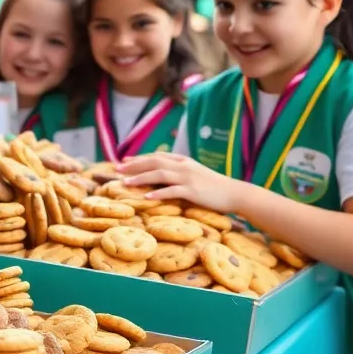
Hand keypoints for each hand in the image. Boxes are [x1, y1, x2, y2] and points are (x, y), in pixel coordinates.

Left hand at [116, 152, 243, 213]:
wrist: (235, 193)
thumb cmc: (215, 187)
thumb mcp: (196, 173)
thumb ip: (181, 172)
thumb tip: (163, 175)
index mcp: (184, 161)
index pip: (157, 156)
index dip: (139, 158)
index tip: (124, 161)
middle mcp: (184, 166)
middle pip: (154, 162)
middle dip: (134, 166)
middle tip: (117, 170)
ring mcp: (188, 178)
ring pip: (159, 174)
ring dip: (140, 178)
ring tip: (125, 183)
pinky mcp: (193, 191)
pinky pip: (171, 191)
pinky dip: (158, 193)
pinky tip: (146, 197)